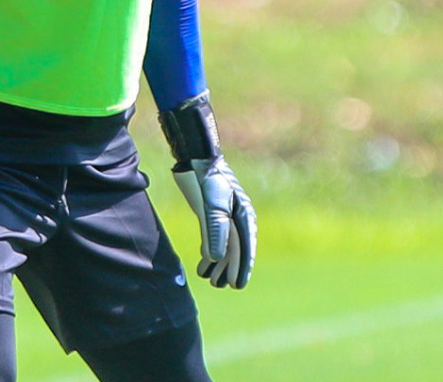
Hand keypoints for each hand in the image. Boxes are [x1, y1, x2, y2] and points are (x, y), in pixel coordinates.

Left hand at [159, 91, 255, 288]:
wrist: (196, 158)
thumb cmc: (209, 179)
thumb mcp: (213, 206)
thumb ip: (216, 232)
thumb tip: (217, 258)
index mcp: (244, 216)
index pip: (246, 247)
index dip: (243, 267)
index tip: (238, 285)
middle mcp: (236, 218)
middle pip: (235, 250)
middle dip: (229, 269)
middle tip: (220, 286)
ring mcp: (223, 216)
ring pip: (224, 246)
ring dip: (218, 263)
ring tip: (210, 279)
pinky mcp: (209, 213)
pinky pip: (213, 237)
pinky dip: (209, 251)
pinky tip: (204, 264)